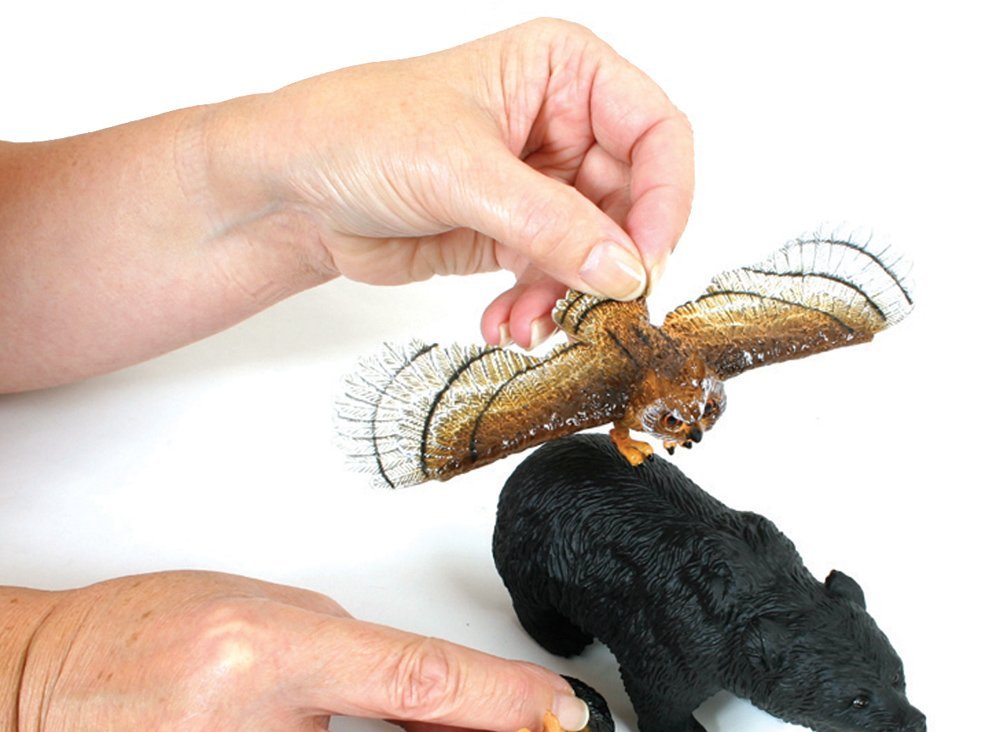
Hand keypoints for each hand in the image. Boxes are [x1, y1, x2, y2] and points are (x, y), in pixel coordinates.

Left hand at [236, 18, 693, 346]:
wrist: (296, 190)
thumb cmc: (358, 133)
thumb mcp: (460, 170)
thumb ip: (550, 223)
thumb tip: (625, 270)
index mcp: (563, 74)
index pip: (656, 132)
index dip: (664, 198)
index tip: (645, 260)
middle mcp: (561, 127)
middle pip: (631, 204)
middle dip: (611, 264)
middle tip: (596, 311)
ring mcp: (539, 187)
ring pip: (594, 254)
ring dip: (569, 298)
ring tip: (531, 324)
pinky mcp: (513, 236)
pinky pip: (553, 280)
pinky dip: (538, 308)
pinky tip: (506, 324)